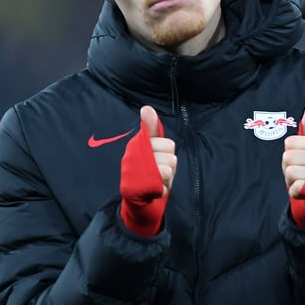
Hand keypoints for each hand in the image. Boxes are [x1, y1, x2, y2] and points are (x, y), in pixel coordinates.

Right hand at [119, 105, 176, 236]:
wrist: (137, 196)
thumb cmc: (148, 167)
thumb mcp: (152, 146)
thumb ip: (151, 127)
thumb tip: (147, 108)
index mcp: (137, 145)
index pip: (168, 145)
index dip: (167, 152)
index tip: (158, 155)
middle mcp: (132, 157)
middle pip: (172, 157)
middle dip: (169, 165)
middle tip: (158, 170)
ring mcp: (135, 173)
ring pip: (169, 170)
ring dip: (167, 178)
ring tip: (156, 179)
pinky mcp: (138, 188)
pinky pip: (164, 185)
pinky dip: (163, 189)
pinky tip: (155, 189)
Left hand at [283, 101, 304, 226]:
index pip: (290, 142)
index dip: (290, 150)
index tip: (300, 156)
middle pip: (287, 157)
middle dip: (288, 165)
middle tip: (299, 169)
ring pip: (289, 171)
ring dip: (291, 178)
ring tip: (301, 179)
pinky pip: (294, 187)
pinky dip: (294, 190)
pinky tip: (303, 190)